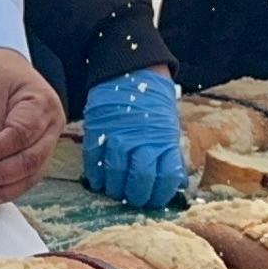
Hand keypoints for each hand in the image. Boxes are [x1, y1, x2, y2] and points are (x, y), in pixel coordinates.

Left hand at [0, 49, 64, 204]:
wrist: (4, 70)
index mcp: (43, 104)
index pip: (22, 134)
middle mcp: (52, 127)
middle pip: (31, 159)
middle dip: (0, 175)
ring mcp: (47, 144)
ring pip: (31, 175)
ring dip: (3, 189)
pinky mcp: (37, 156)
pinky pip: (25, 178)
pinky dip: (6, 189)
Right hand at [79, 67, 185, 208]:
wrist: (131, 69)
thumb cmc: (154, 100)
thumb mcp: (169, 125)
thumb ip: (169, 153)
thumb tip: (173, 183)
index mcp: (163, 141)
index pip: (165, 180)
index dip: (159, 195)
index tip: (155, 199)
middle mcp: (141, 142)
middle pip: (139, 182)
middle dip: (136, 196)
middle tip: (133, 198)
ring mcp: (117, 137)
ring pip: (115, 176)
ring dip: (114, 189)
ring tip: (116, 191)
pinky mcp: (97, 131)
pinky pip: (94, 162)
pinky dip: (96, 176)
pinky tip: (99, 182)